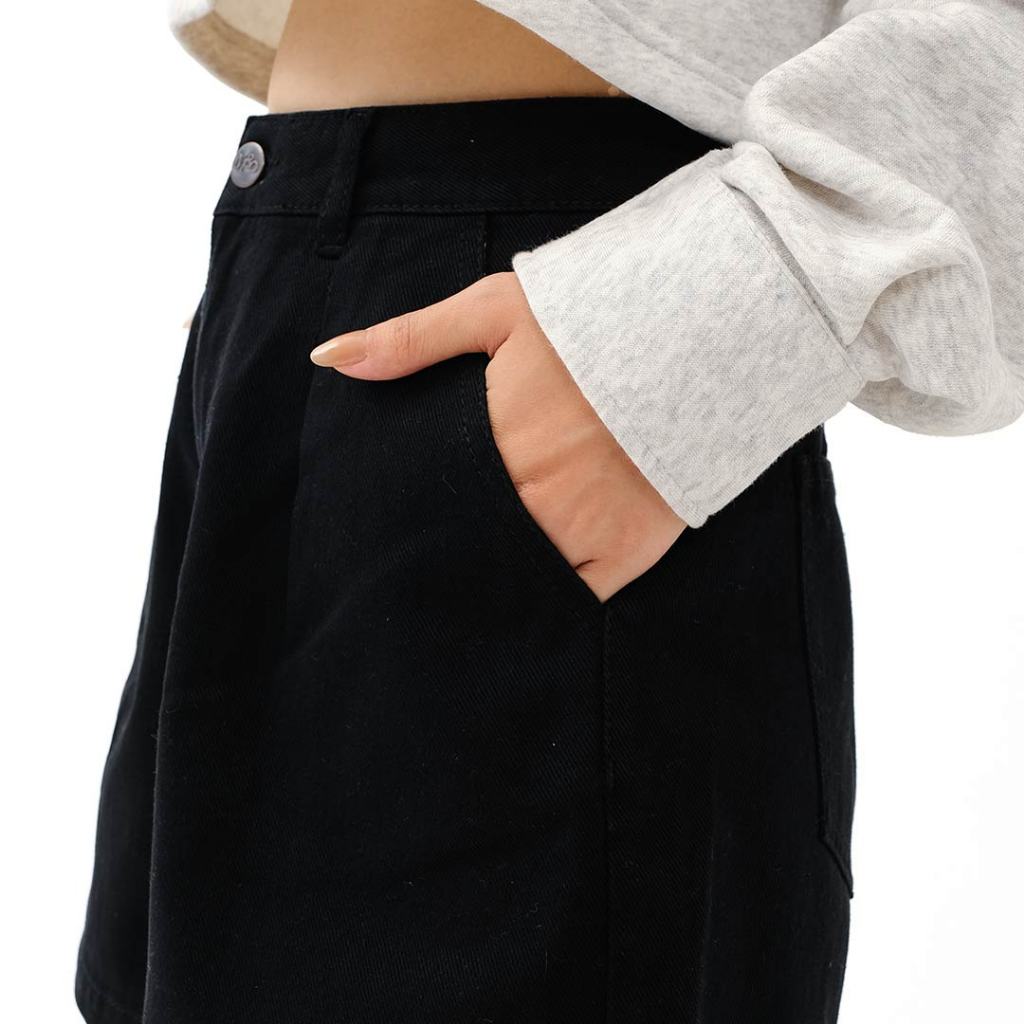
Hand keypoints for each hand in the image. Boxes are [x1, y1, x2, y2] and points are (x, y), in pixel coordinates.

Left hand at [309, 272, 686, 601]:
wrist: (705, 333)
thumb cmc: (595, 318)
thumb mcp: (497, 309)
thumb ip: (411, 338)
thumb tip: (329, 357)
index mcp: (496, 444)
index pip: (434, 505)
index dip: (411, 528)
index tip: (393, 541)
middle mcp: (536, 497)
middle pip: (473, 549)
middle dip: (446, 562)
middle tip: (418, 584)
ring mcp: (584, 530)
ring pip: (519, 581)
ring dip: (495, 587)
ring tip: (466, 604)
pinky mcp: (629, 550)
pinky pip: (578, 598)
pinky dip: (554, 601)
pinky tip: (532, 602)